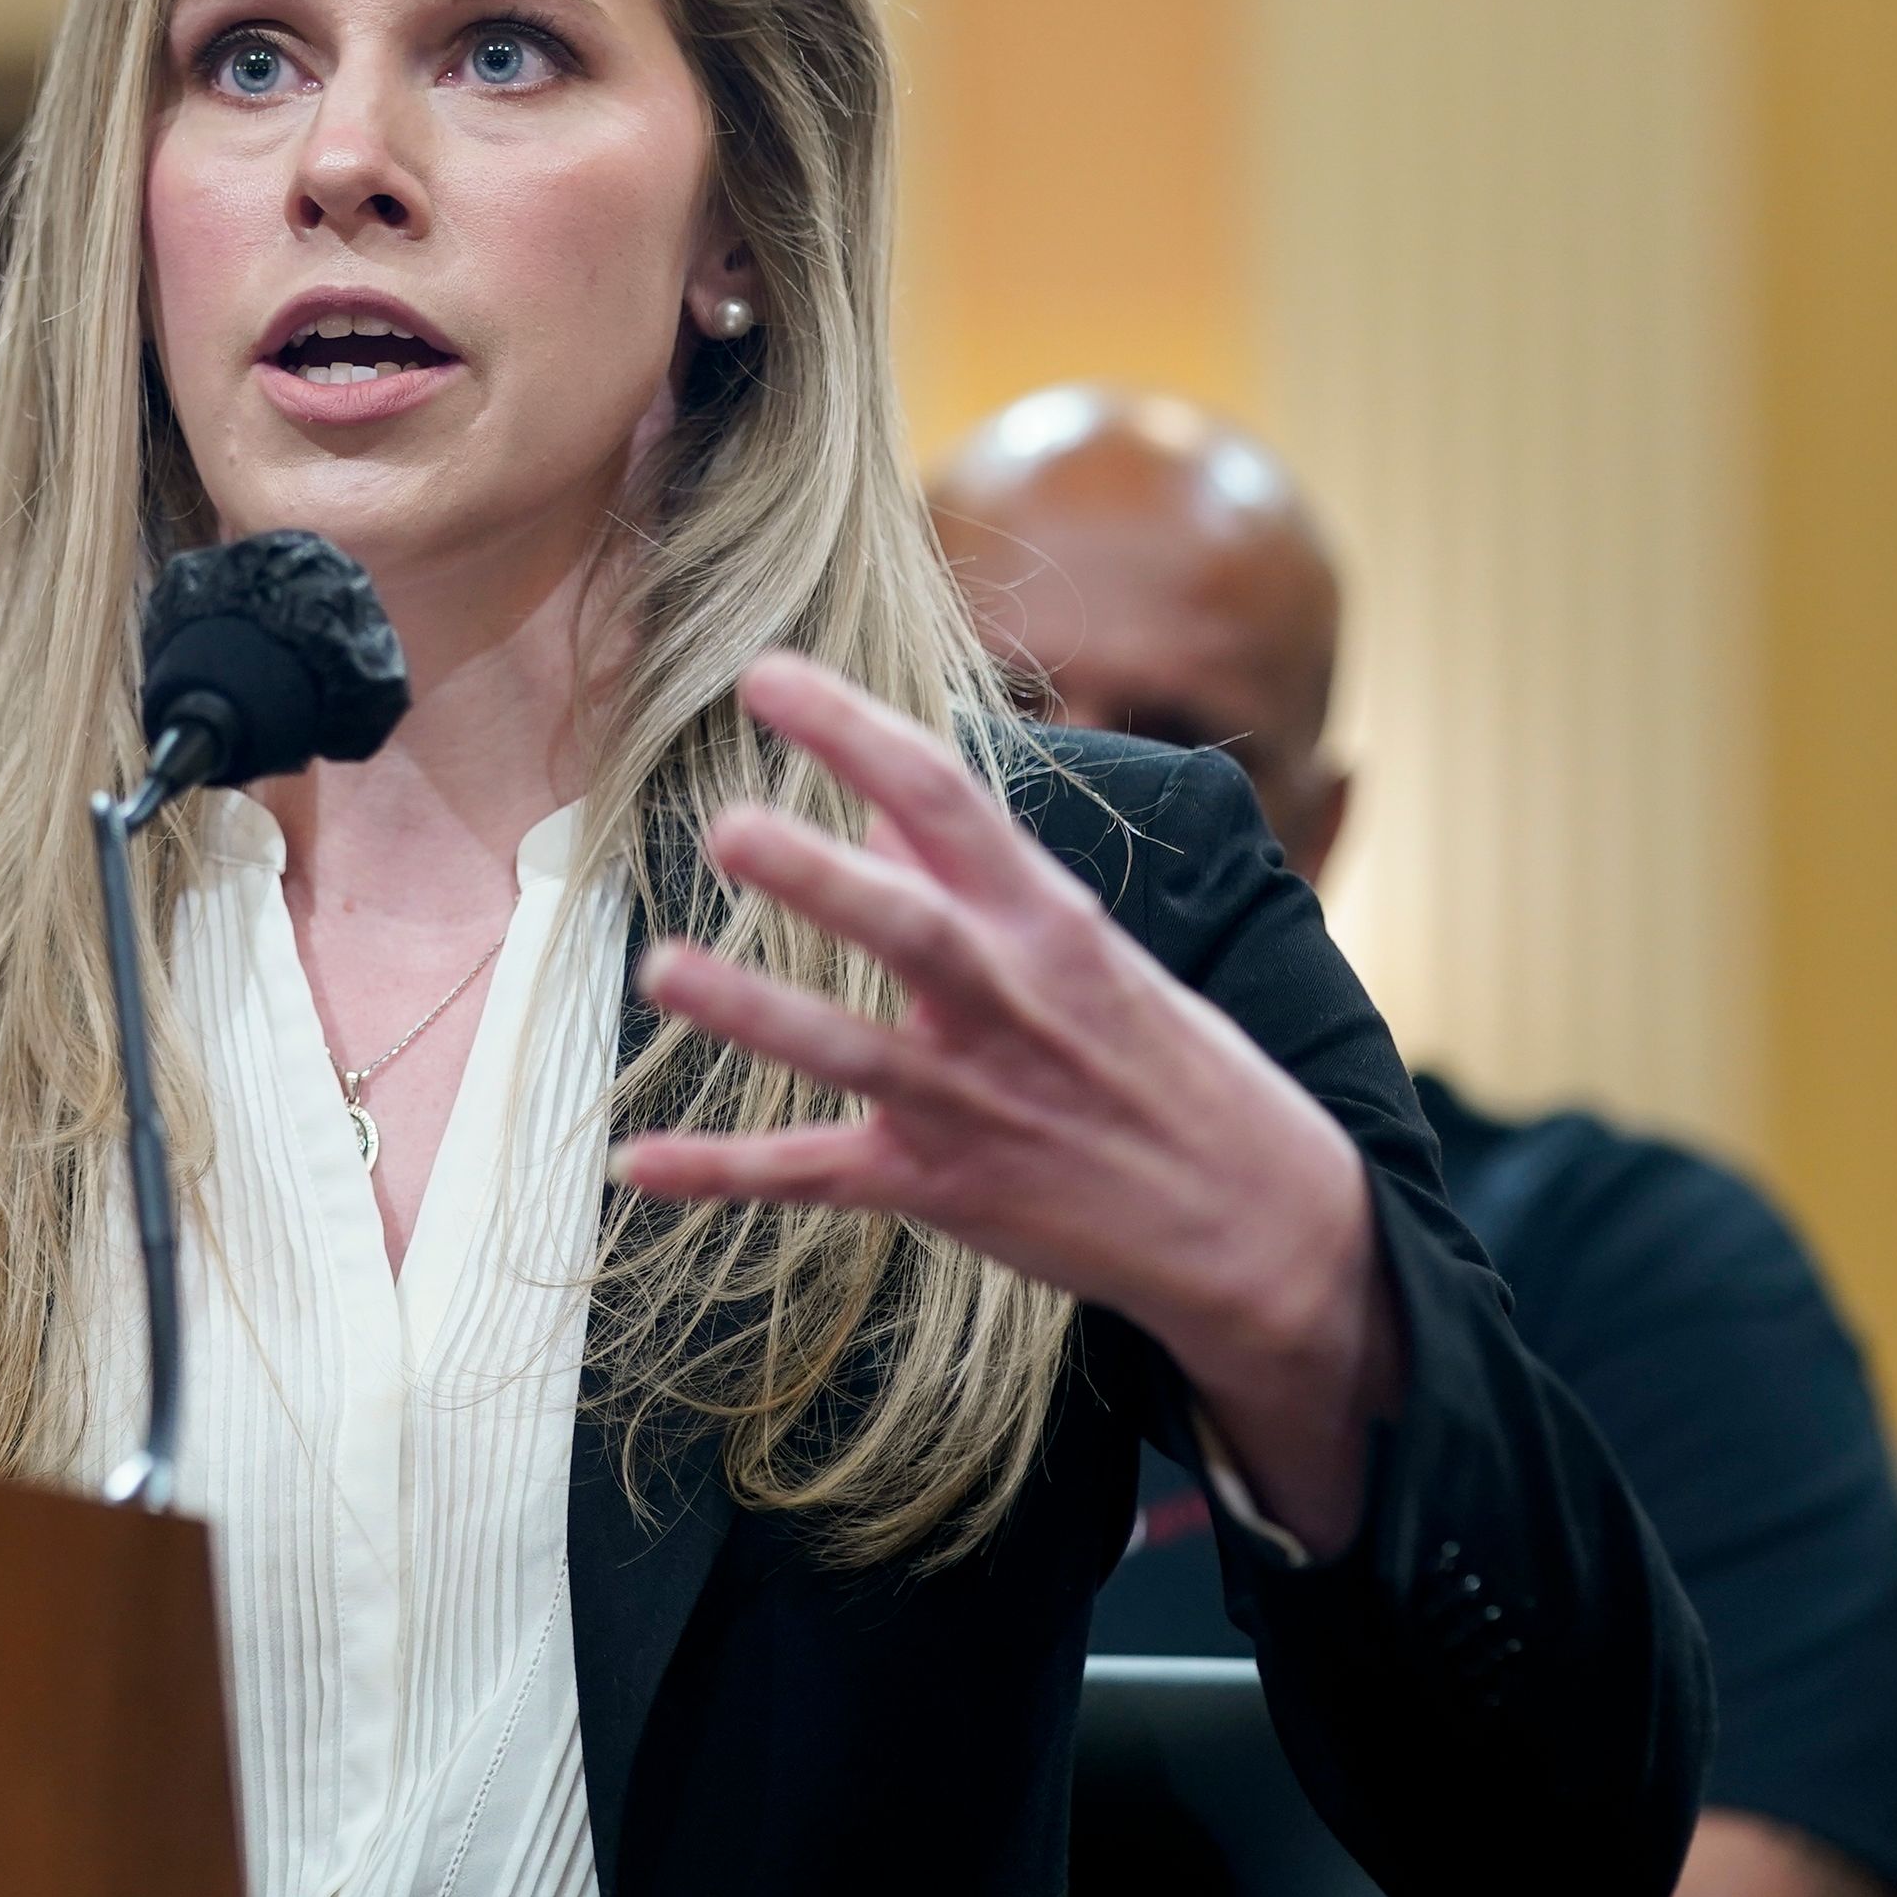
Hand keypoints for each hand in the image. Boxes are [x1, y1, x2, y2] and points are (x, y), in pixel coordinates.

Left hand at [610, 652, 1399, 1550]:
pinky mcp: (941, 1186)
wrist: (1259, 1221)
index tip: (767, 676)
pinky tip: (637, 1160)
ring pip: (850, 1052)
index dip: (855, 732)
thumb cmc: (1163, 1060)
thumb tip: (867, 799)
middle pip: (907, 928)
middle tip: (730, 825)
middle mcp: (1010, 1003)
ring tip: (662, 968)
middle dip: (820, 879)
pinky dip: (724, 1172)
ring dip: (755, 1013)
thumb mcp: (1088, 948)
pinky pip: (815, 1176)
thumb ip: (970, 877)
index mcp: (1051, 923)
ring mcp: (973, 1101)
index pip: (947, 801)